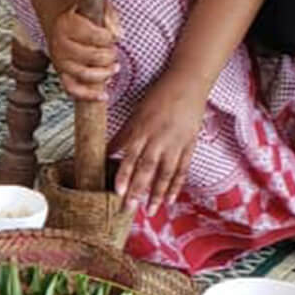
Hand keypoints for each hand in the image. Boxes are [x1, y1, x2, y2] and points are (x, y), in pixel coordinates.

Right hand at [44, 0, 121, 100]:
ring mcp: (59, 61)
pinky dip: (89, 95)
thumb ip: (111, 17)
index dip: (110, 38)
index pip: (96, 36)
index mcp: (67, 24)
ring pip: (85, 74)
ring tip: (114, 67)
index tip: (112, 36)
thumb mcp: (98, 6)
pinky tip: (104, 96)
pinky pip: (73, 89)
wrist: (60, 21)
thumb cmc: (82, 14)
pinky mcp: (61, 74)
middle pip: (92, 56)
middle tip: (113, 51)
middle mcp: (60, 44)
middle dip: (109, 55)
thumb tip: (119, 36)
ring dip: (105, 73)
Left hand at [111, 74, 204, 215]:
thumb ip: (122, 136)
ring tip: (150, 211)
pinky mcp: (190, 145)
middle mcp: (159, 139)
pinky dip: (176, 185)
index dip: (124, 175)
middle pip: (147, 169)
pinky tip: (170, 199)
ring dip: (157, 194)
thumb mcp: (136, 115)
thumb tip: (105, 153)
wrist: (188, 83)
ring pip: (166, 173)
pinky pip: (182, 169)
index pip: (130, 157)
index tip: (118, 192)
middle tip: (129, 209)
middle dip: (138, 190)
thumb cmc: (157, 97)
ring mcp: (176, 143)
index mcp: (142, 130)